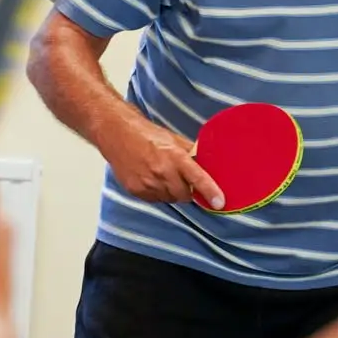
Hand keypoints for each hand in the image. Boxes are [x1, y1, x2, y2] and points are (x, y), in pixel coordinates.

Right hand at [101, 113, 223, 208]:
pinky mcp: (136, 191)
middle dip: (187, 190)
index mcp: (175, 157)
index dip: (210, 192)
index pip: (197, 178)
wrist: (117, 134)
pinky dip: (158, 193)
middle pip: (185, 195)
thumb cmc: (146, 134)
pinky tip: (152, 179)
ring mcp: (147, 183)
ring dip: (172, 192)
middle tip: (181, 178)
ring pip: (170, 199)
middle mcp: (162, 172)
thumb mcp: (174, 139)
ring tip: (163, 175)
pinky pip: (155, 200)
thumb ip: (191, 153)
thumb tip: (209, 165)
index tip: (219, 203)